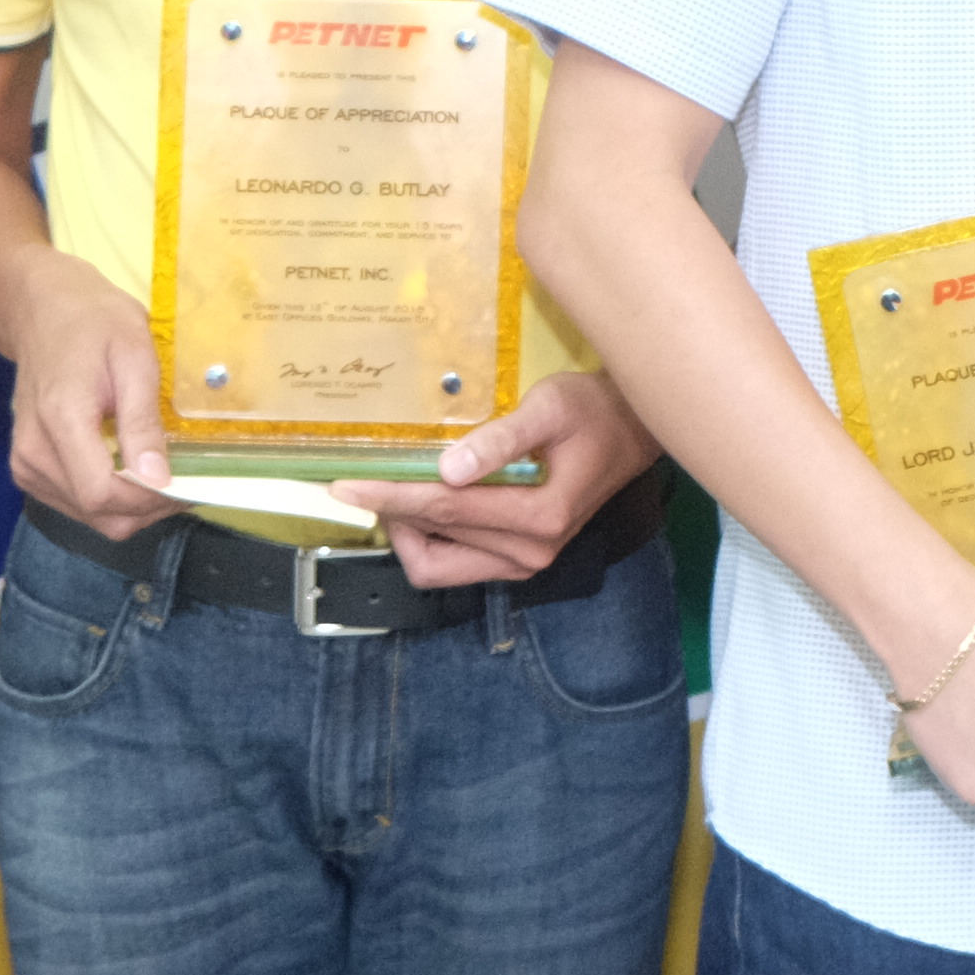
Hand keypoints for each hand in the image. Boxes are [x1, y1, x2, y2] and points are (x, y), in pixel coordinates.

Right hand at [8, 253, 179, 538]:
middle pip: (99, 515)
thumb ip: (142, 421)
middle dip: (150, 508)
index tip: (189, 482)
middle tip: (189, 480)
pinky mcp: (29, 470)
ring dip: (135, 507)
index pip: (102, 494)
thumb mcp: (134, 357)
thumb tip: (158, 478)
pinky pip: (78, 505)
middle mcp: (33, 454)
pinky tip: (136, 471)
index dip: (150, 499)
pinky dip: (114, 500)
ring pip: (92, 518)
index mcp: (59, 421)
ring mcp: (27, 466)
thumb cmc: (94, 323)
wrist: (44, 312)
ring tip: (166, 473)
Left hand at [328, 370, 660, 589]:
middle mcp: (530, 552)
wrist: (629, 433)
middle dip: (392, 513)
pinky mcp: (516, 560)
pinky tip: (422, 501)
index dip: (392, 496)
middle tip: (365, 477)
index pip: (447, 510)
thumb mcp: (550, 409)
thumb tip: (449, 468)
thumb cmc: (592, 412)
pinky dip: (428, 537)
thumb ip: (502, 440)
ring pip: (437, 565)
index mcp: (540, 518)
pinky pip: (453, 563)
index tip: (345, 485)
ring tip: (394, 486)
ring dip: (407, 531)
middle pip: (435, 544)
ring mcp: (524, 562)